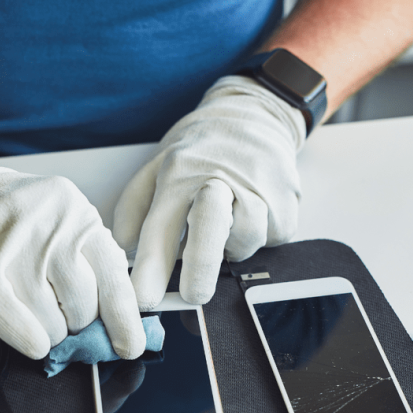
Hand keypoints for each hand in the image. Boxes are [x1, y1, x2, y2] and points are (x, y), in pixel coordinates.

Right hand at [0, 131, 145, 359]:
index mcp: (80, 214)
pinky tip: (31, 341)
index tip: (130, 346)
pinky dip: (27, 339)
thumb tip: (115, 323)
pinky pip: (17, 322)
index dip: (125, 321)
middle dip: (75, 323)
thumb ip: (89, 264)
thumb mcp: (60, 225)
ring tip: (31, 311)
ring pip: (52, 322)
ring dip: (46, 333)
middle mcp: (53, 225)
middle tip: (56, 311)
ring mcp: (17, 245)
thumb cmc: (8, 220)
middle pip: (84, 306)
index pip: (115, 278)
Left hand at [112, 76, 305, 309]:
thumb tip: (124, 248)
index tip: (144, 299)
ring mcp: (258, 189)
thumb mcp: (157, 164)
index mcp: (180, 172)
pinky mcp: (287, 202)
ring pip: (245, 240)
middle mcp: (219, 178)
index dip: (152, 268)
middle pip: (210, 229)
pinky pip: (270, 238)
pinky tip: (251, 212)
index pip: (161, 227)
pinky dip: (257, 236)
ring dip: (231, 247)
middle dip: (199, 268)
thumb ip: (134, 206)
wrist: (255, 113)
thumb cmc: (201, 147)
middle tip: (193, 296)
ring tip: (226, 223)